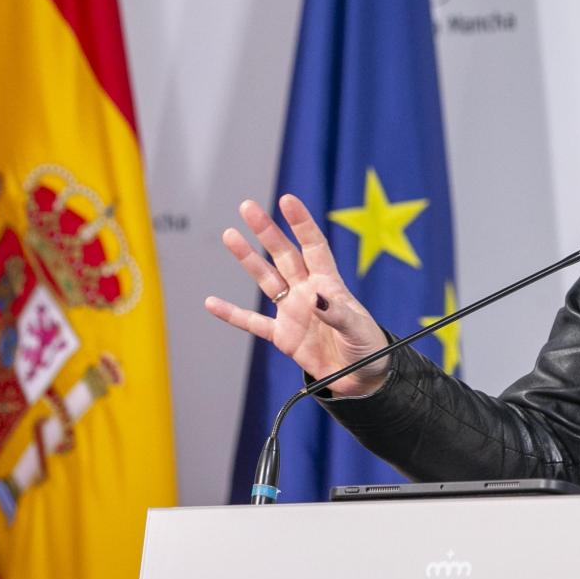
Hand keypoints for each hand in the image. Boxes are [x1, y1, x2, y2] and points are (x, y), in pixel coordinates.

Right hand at [203, 195, 391, 396]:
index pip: (313, 246)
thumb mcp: (357, 329)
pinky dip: (232, 314)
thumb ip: (337, 313)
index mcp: (329, 284)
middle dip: (266, 230)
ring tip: (230, 235)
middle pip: (283, 255)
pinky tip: (212, 303)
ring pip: (266, 279)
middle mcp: (307, 292)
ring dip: (248, 258)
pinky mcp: (283, 336)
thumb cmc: (367, 348)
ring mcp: (293, 312)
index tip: (287, 200)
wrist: (360, 378)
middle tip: (247, 206)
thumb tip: (316, 298)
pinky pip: (253, 322)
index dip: (301, 223)